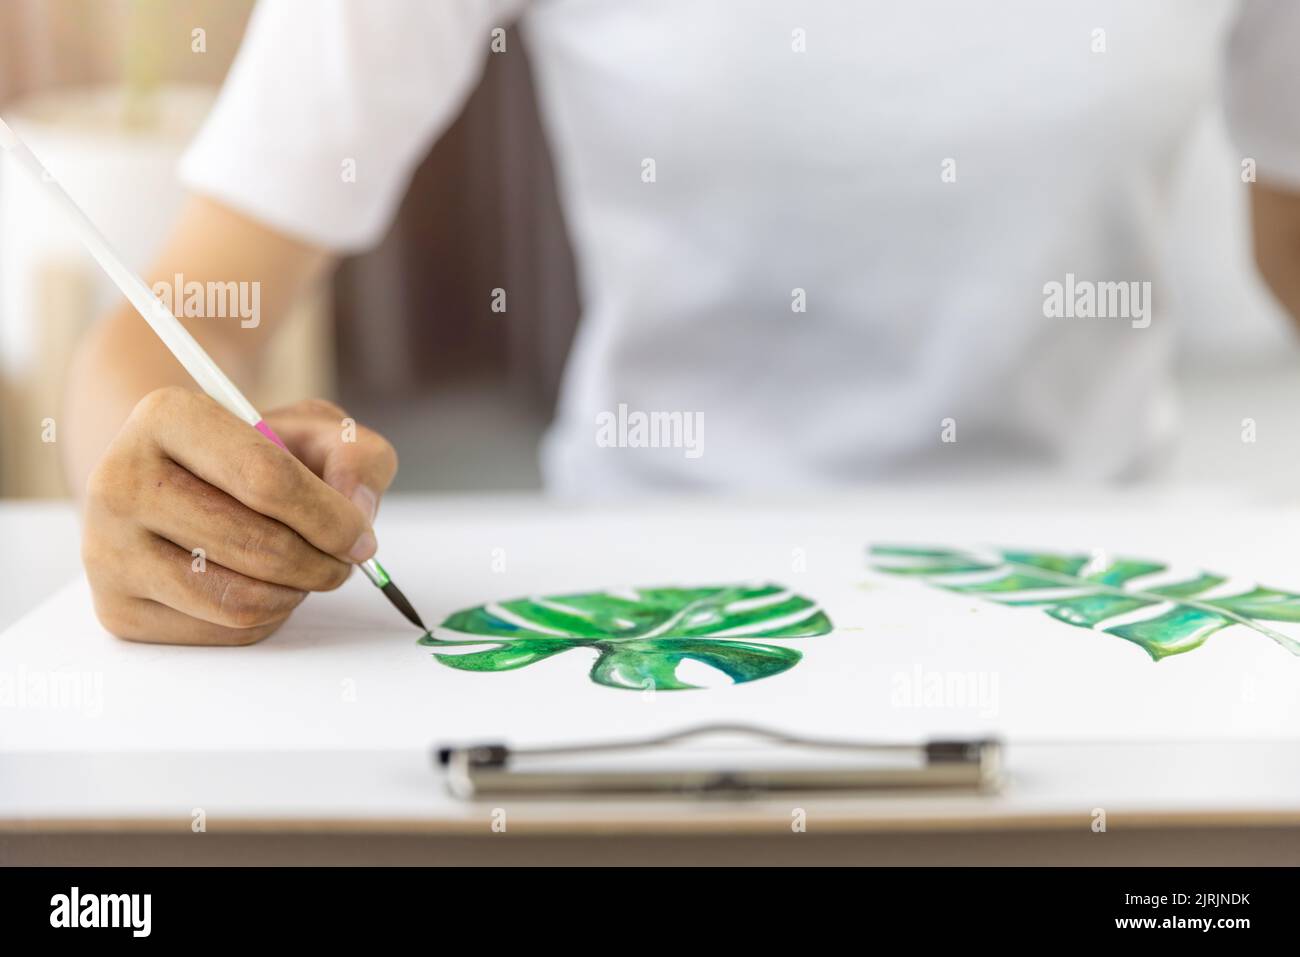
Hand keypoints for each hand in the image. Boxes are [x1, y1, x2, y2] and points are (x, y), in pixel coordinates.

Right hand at [81, 389, 397, 644]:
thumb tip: (357, 512)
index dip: (330, 518)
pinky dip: (267, 617)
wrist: (177, 483)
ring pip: (240, 600)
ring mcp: (109, 549)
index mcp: (167, 417)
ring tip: (308, 572)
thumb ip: (356, 456)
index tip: (362, 538)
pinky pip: (222, 632)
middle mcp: (120, 480)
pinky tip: (266, 586)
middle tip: (344, 561)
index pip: (266, 479)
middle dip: (322, 562)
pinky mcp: (117, 608)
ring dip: (297, 594)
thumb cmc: (254, 455)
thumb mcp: (314, 431)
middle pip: (257, 545)